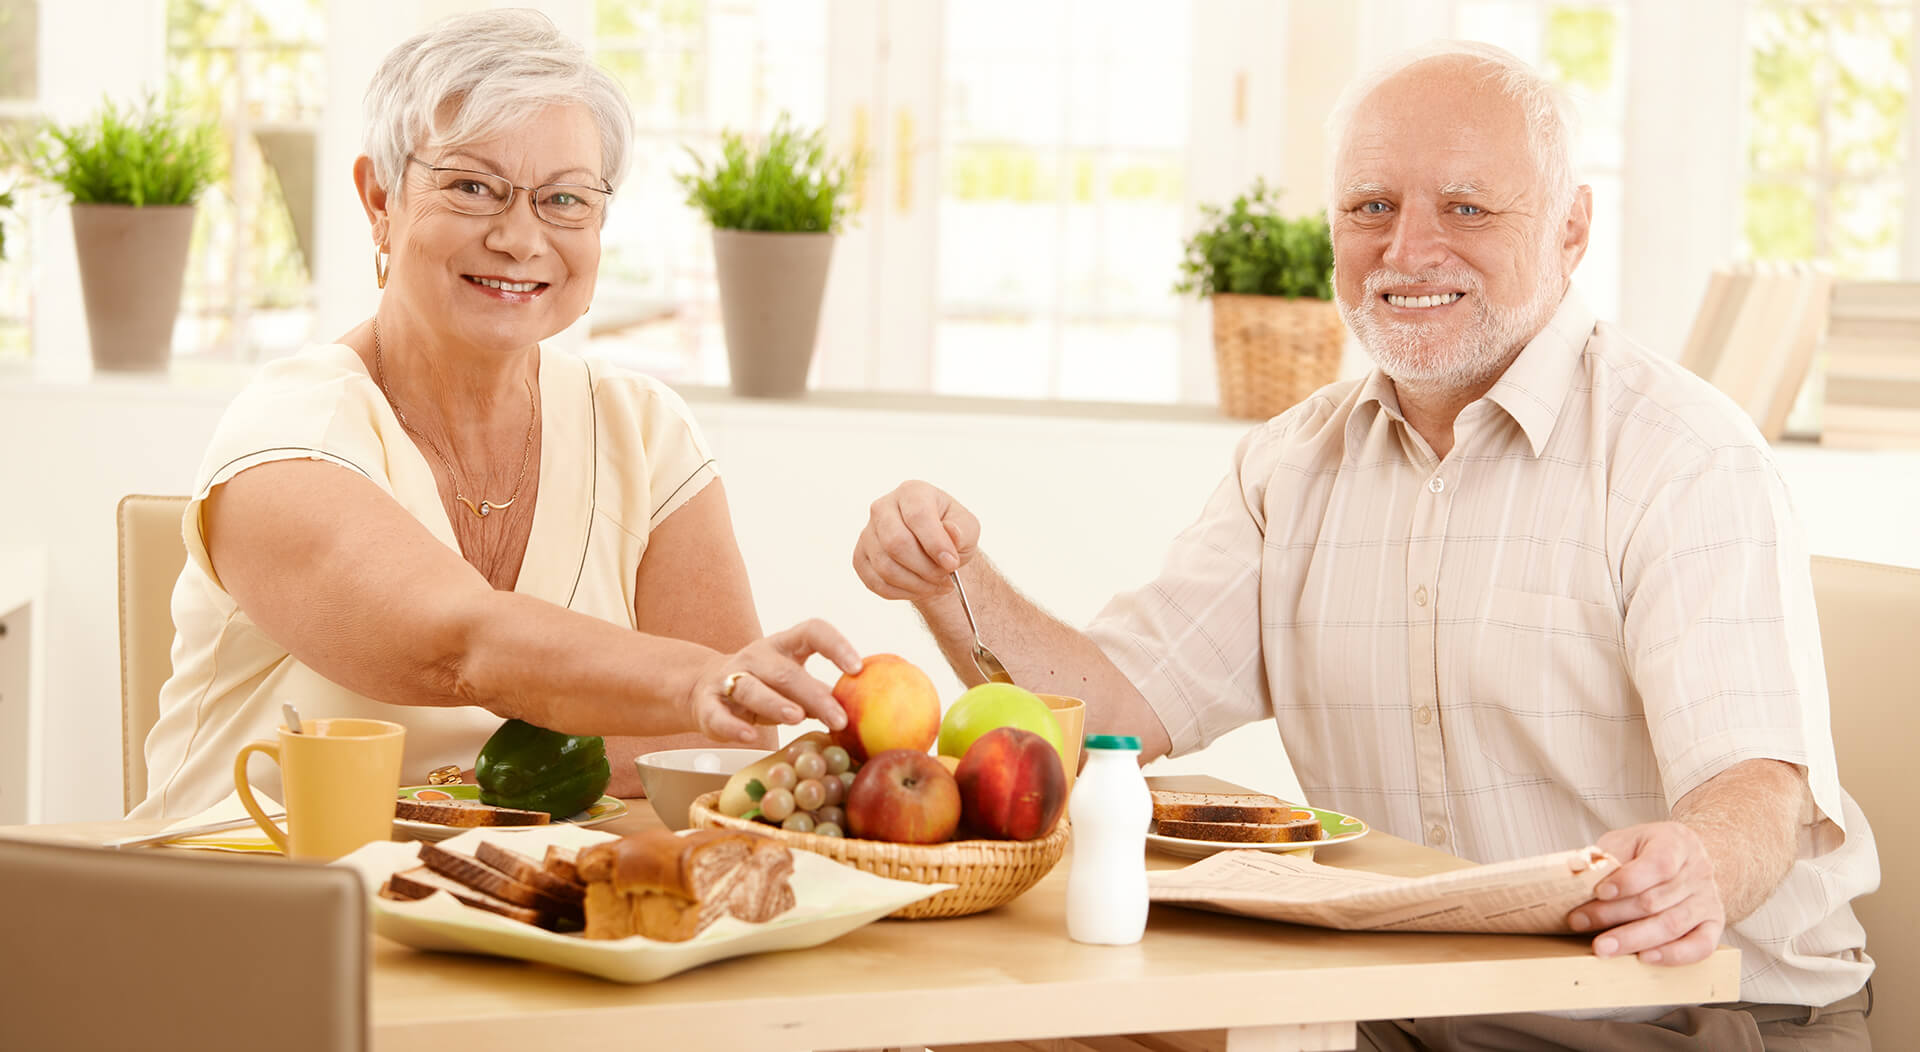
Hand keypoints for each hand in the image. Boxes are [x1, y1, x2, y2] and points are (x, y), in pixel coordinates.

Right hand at [688, 620, 862, 743]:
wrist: (704, 689)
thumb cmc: (764, 688)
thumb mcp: (793, 683)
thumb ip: (820, 692)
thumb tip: (862, 712)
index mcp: (784, 645)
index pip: (812, 631)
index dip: (836, 645)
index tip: (857, 668)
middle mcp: (756, 656)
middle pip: (785, 671)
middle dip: (813, 694)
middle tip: (838, 719)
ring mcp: (729, 678)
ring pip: (751, 688)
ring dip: (775, 703)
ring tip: (796, 717)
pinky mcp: (708, 703)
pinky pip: (719, 714)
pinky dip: (734, 727)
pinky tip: (751, 736)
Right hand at [853, 481, 980, 600]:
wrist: (933, 547)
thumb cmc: (950, 531)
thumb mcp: (967, 528)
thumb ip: (962, 530)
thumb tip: (951, 533)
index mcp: (912, 492)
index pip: (918, 516)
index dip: (935, 544)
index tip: (951, 564)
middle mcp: (884, 508)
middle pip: (895, 542)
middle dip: (924, 568)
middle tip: (944, 577)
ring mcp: (868, 532)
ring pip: (885, 566)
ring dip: (915, 584)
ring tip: (935, 584)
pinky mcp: (861, 556)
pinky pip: (875, 582)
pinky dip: (901, 592)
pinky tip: (919, 588)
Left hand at [1568, 821, 1725, 965]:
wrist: (1686, 860)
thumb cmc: (1647, 851)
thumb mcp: (1626, 841)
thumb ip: (1605, 855)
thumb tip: (1576, 871)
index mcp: (1677, 842)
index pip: (1657, 864)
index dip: (1627, 881)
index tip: (1599, 892)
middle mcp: (1698, 871)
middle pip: (1656, 900)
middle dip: (1613, 914)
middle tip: (1580, 922)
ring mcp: (1708, 900)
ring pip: (1672, 925)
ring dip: (1633, 939)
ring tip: (1603, 947)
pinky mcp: (1713, 925)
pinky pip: (1699, 946)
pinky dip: (1672, 955)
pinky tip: (1645, 958)